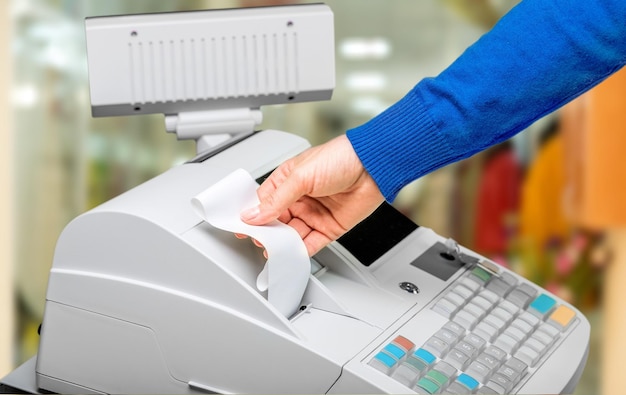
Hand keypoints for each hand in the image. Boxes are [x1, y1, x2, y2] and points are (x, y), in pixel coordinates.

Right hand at [240, 135, 384, 255]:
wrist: (373, 167)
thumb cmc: (341, 158)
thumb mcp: (301, 176)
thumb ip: (276, 199)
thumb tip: (253, 214)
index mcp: (288, 181)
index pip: (264, 202)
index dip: (254, 216)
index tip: (244, 228)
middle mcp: (300, 198)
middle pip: (277, 222)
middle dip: (268, 233)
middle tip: (260, 242)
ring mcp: (314, 214)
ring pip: (292, 235)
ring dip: (283, 244)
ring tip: (275, 251)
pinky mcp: (330, 227)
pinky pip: (312, 243)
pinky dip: (301, 251)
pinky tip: (293, 255)